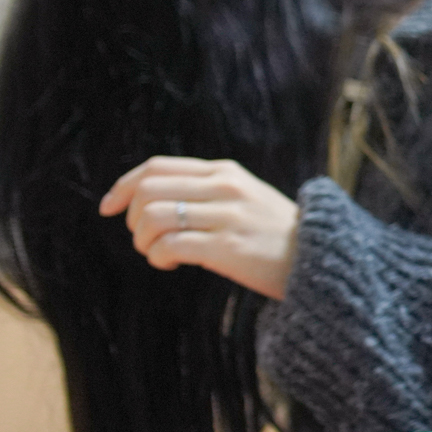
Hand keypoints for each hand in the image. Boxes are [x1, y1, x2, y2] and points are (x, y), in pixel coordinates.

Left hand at [99, 157, 299, 300]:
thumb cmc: (277, 235)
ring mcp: (227, 217)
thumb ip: (208, 190)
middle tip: (143, 237)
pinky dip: (157, 257)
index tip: (108, 208)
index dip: (122, 186)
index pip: (157, 167)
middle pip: (148, 190)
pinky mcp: (228, 247)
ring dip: (142, 240)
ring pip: (153, 217)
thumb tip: (151, 198)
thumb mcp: (247, 197)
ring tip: (156, 253)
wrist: (324, 259)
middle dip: (131, 217)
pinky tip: (169, 264)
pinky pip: (169, 246)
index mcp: (226, 172)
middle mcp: (224, 188)